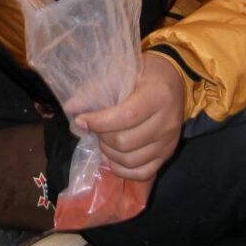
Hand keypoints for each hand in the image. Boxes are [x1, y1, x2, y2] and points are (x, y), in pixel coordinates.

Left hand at [74, 53, 184, 180]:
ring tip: (102, 140)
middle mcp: (167, 122)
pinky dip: (122, 170)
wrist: (175, 80)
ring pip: (131, 161)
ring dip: (108, 153)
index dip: (99, 122)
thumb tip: (71, 108)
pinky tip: (112, 157)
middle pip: (125, 142)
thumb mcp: (122, 72)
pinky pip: (142, 173)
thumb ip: (96, 90)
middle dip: (102, 137)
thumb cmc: (145, 73)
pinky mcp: (167, 155)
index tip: (81, 120)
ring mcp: (168, 142)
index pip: (126, 117)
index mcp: (157, 96)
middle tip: (94, 128)